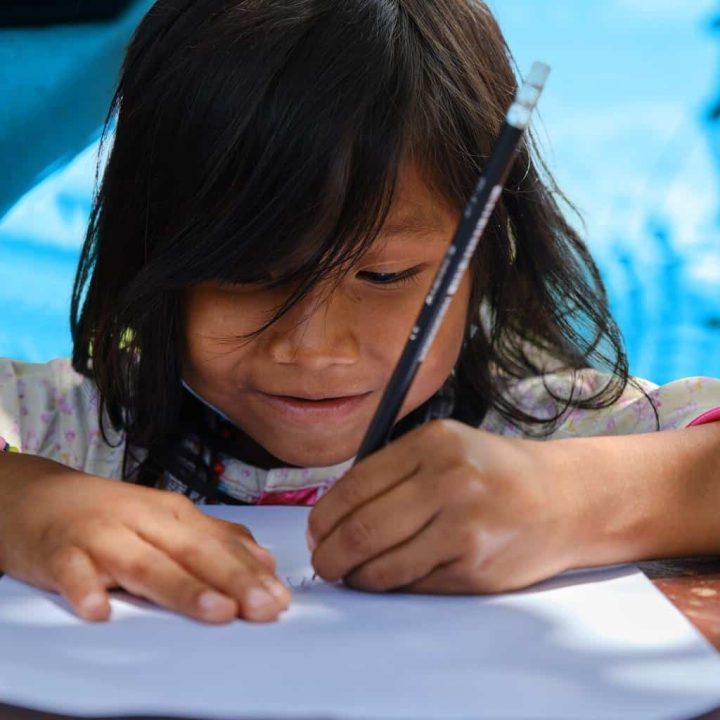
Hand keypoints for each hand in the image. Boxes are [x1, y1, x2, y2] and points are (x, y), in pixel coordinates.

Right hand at [0, 454, 290, 622]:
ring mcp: (102, 535)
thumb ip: (214, 539)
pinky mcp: (59, 552)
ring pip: (145, 562)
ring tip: (216, 611)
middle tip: (265, 606)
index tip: (281, 598)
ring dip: (182, 587)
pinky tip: (99, 611)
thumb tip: (264, 561)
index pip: (219, 544)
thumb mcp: (166, 521)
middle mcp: (144, 521)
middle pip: (193, 552)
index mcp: (174, 515)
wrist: (38, 497)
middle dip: (233, 579)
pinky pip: (73, 571)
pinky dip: (85, 588)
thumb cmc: (112, 514)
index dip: (251, 571)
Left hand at [307, 419, 584, 593]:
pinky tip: (384, 578)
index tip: (316, 532)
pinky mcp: (476, 565)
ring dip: (354, 575)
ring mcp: (465, 526)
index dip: (324, 516)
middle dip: (329, 553)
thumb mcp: (446, 447)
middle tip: (322, 562)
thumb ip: (394, 471)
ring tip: (347, 573)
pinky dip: (388, 585)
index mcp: (434, 443)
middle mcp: (449, 480)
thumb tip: (334, 514)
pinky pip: (413, 582)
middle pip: (362, 528)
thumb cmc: (496, 472)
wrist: (565, 499)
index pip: (356, 485)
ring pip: (383, 563)